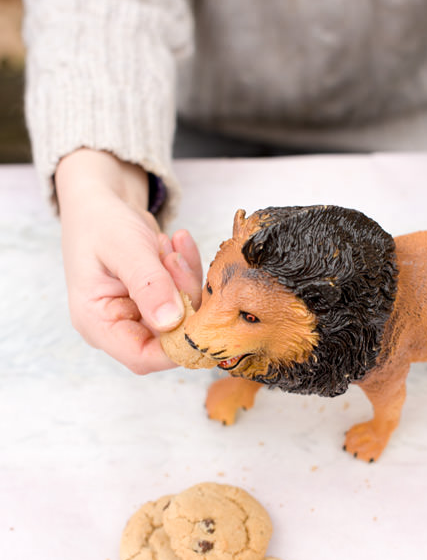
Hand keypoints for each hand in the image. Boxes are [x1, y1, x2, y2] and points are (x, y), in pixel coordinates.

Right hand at [55, 149, 201, 372]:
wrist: (101, 201)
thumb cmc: (100, 222)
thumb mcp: (124, 248)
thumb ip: (149, 284)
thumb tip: (171, 321)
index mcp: (97, 323)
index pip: (142, 357)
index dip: (176, 345)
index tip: (197, 312)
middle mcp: (119, 327)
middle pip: (169, 337)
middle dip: (183, 298)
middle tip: (174, 259)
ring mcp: (140, 315)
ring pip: (184, 316)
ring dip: (186, 280)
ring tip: (170, 246)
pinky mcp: (158, 302)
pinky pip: (187, 297)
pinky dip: (189, 272)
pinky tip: (178, 243)